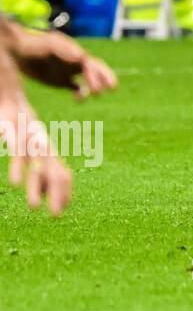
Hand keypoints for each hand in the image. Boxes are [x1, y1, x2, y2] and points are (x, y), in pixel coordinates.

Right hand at [0, 88, 71, 215]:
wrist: (10, 95)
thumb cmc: (18, 124)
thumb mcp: (31, 144)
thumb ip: (38, 164)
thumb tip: (42, 191)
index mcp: (47, 149)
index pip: (61, 172)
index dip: (64, 190)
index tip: (64, 209)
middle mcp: (42, 145)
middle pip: (53, 171)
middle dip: (56, 193)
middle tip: (55, 215)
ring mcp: (29, 138)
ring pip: (36, 164)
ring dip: (36, 185)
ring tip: (33, 206)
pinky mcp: (14, 131)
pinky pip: (18, 151)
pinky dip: (18, 166)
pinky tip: (16, 182)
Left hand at [10, 28, 118, 98]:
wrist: (17, 51)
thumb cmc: (34, 44)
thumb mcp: (49, 45)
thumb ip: (64, 49)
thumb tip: (82, 56)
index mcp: (75, 52)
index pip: (91, 63)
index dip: (99, 72)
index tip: (100, 83)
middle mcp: (75, 62)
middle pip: (95, 70)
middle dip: (104, 78)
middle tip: (111, 88)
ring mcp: (68, 71)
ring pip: (88, 79)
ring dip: (95, 86)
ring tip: (96, 94)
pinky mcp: (61, 80)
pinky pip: (76, 88)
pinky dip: (81, 94)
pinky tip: (79, 99)